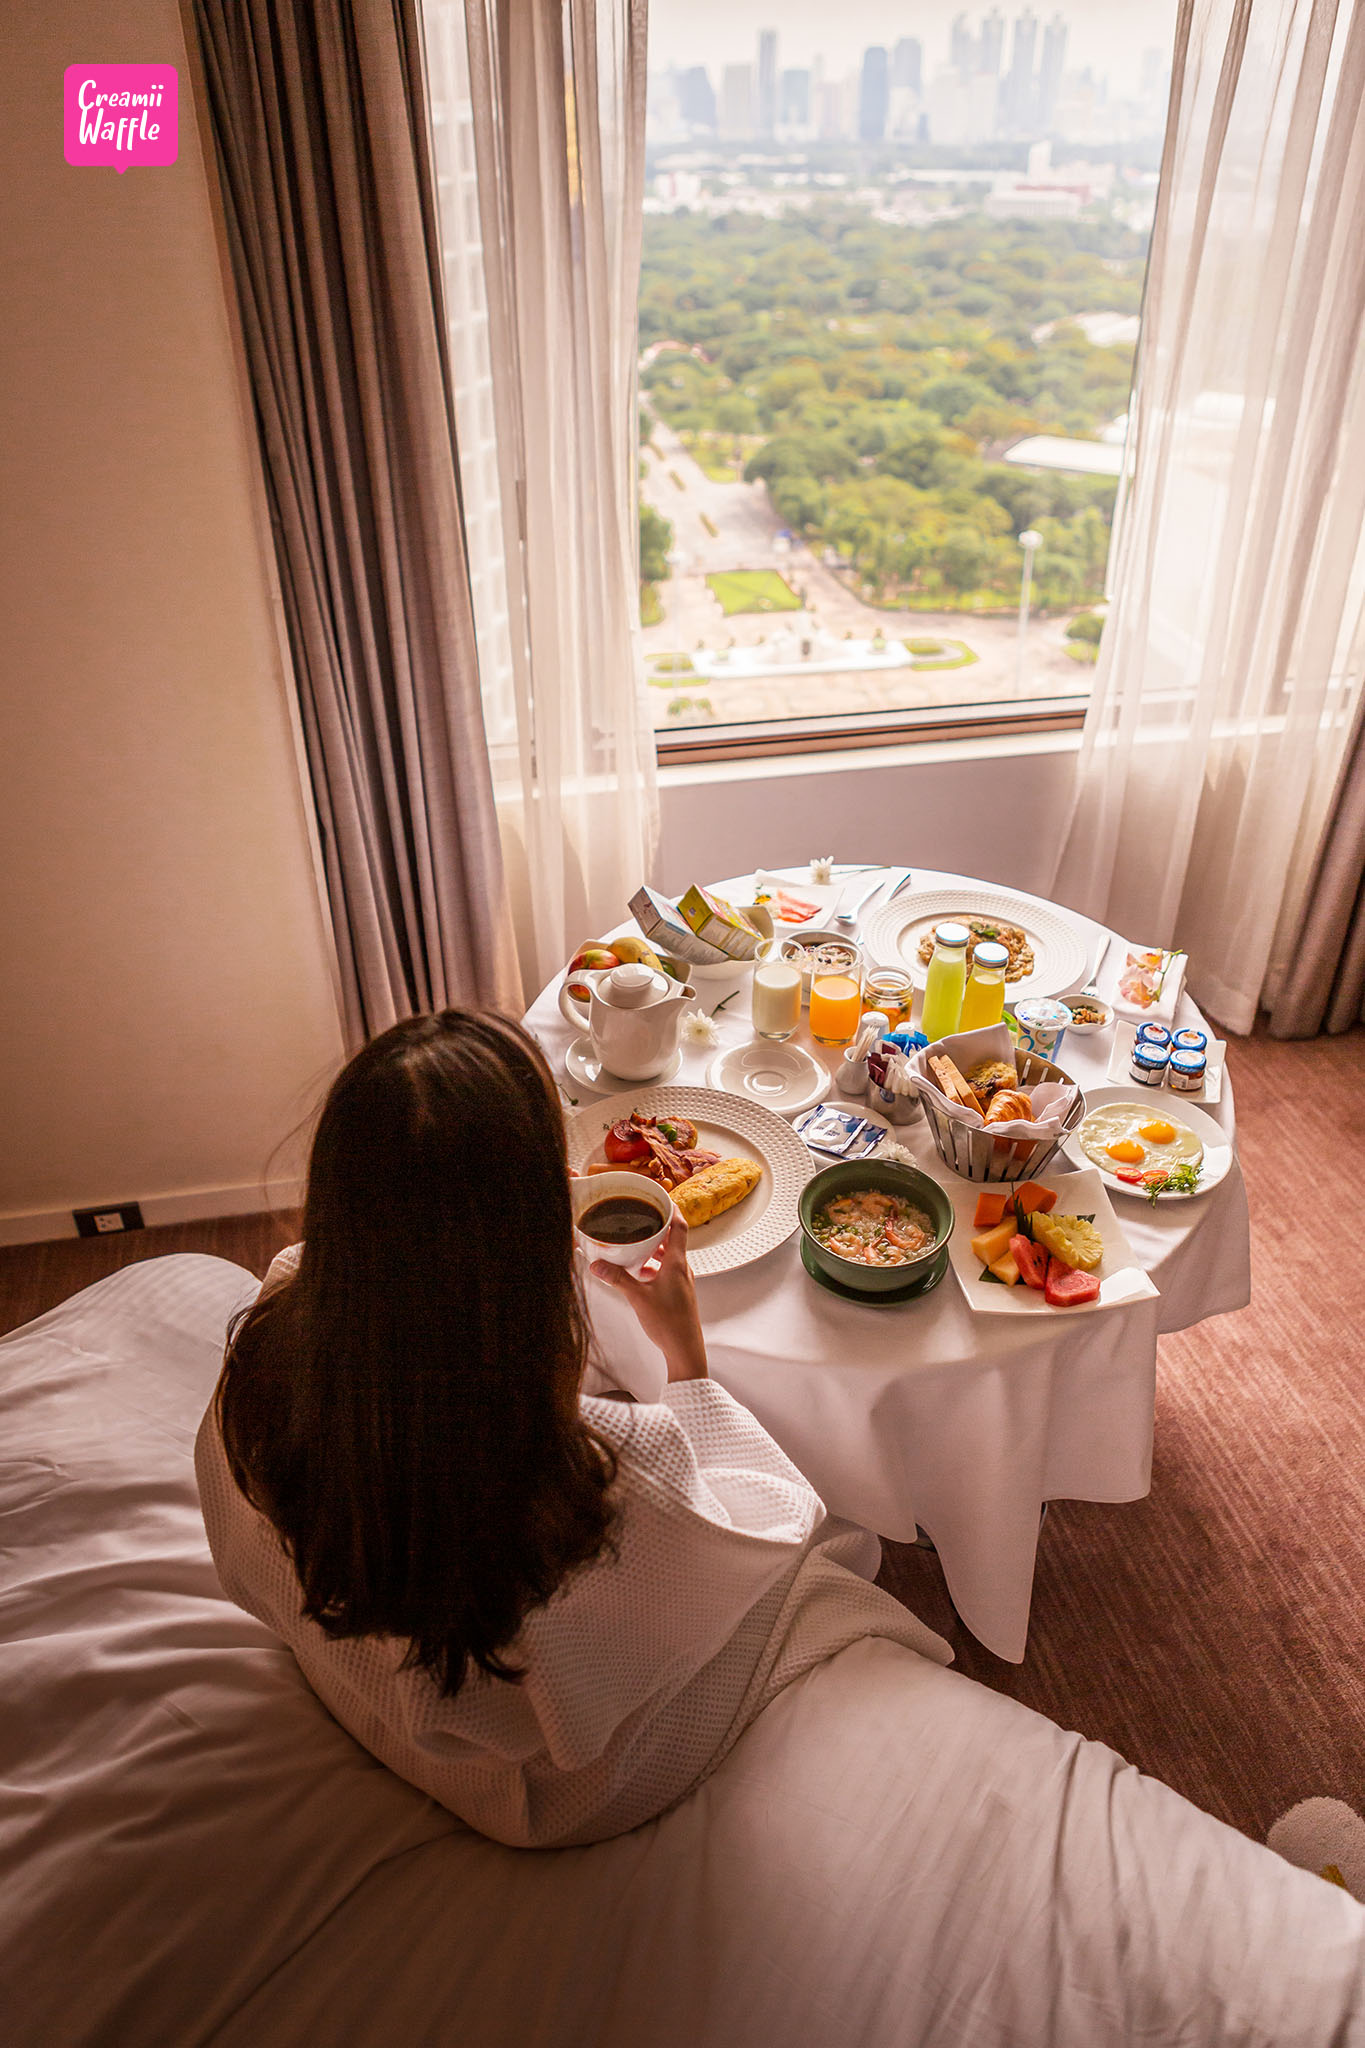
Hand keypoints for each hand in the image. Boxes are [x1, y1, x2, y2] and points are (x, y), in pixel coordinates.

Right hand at [591, 1213, 707, 1381]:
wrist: (684, 1349)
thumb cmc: (668, 1324)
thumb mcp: (637, 1298)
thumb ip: (617, 1278)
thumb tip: (597, 1264)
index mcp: (677, 1264)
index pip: (680, 1227)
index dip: (672, 1209)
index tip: (660, 1197)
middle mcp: (683, 1269)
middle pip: (673, 1239)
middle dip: (656, 1229)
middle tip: (639, 1219)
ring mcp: (681, 1281)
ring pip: (669, 1256)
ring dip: (654, 1249)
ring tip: (634, 1245)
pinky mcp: (678, 1292)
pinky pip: (666, 1270)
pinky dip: (654, 1265)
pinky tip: (639, 1272)